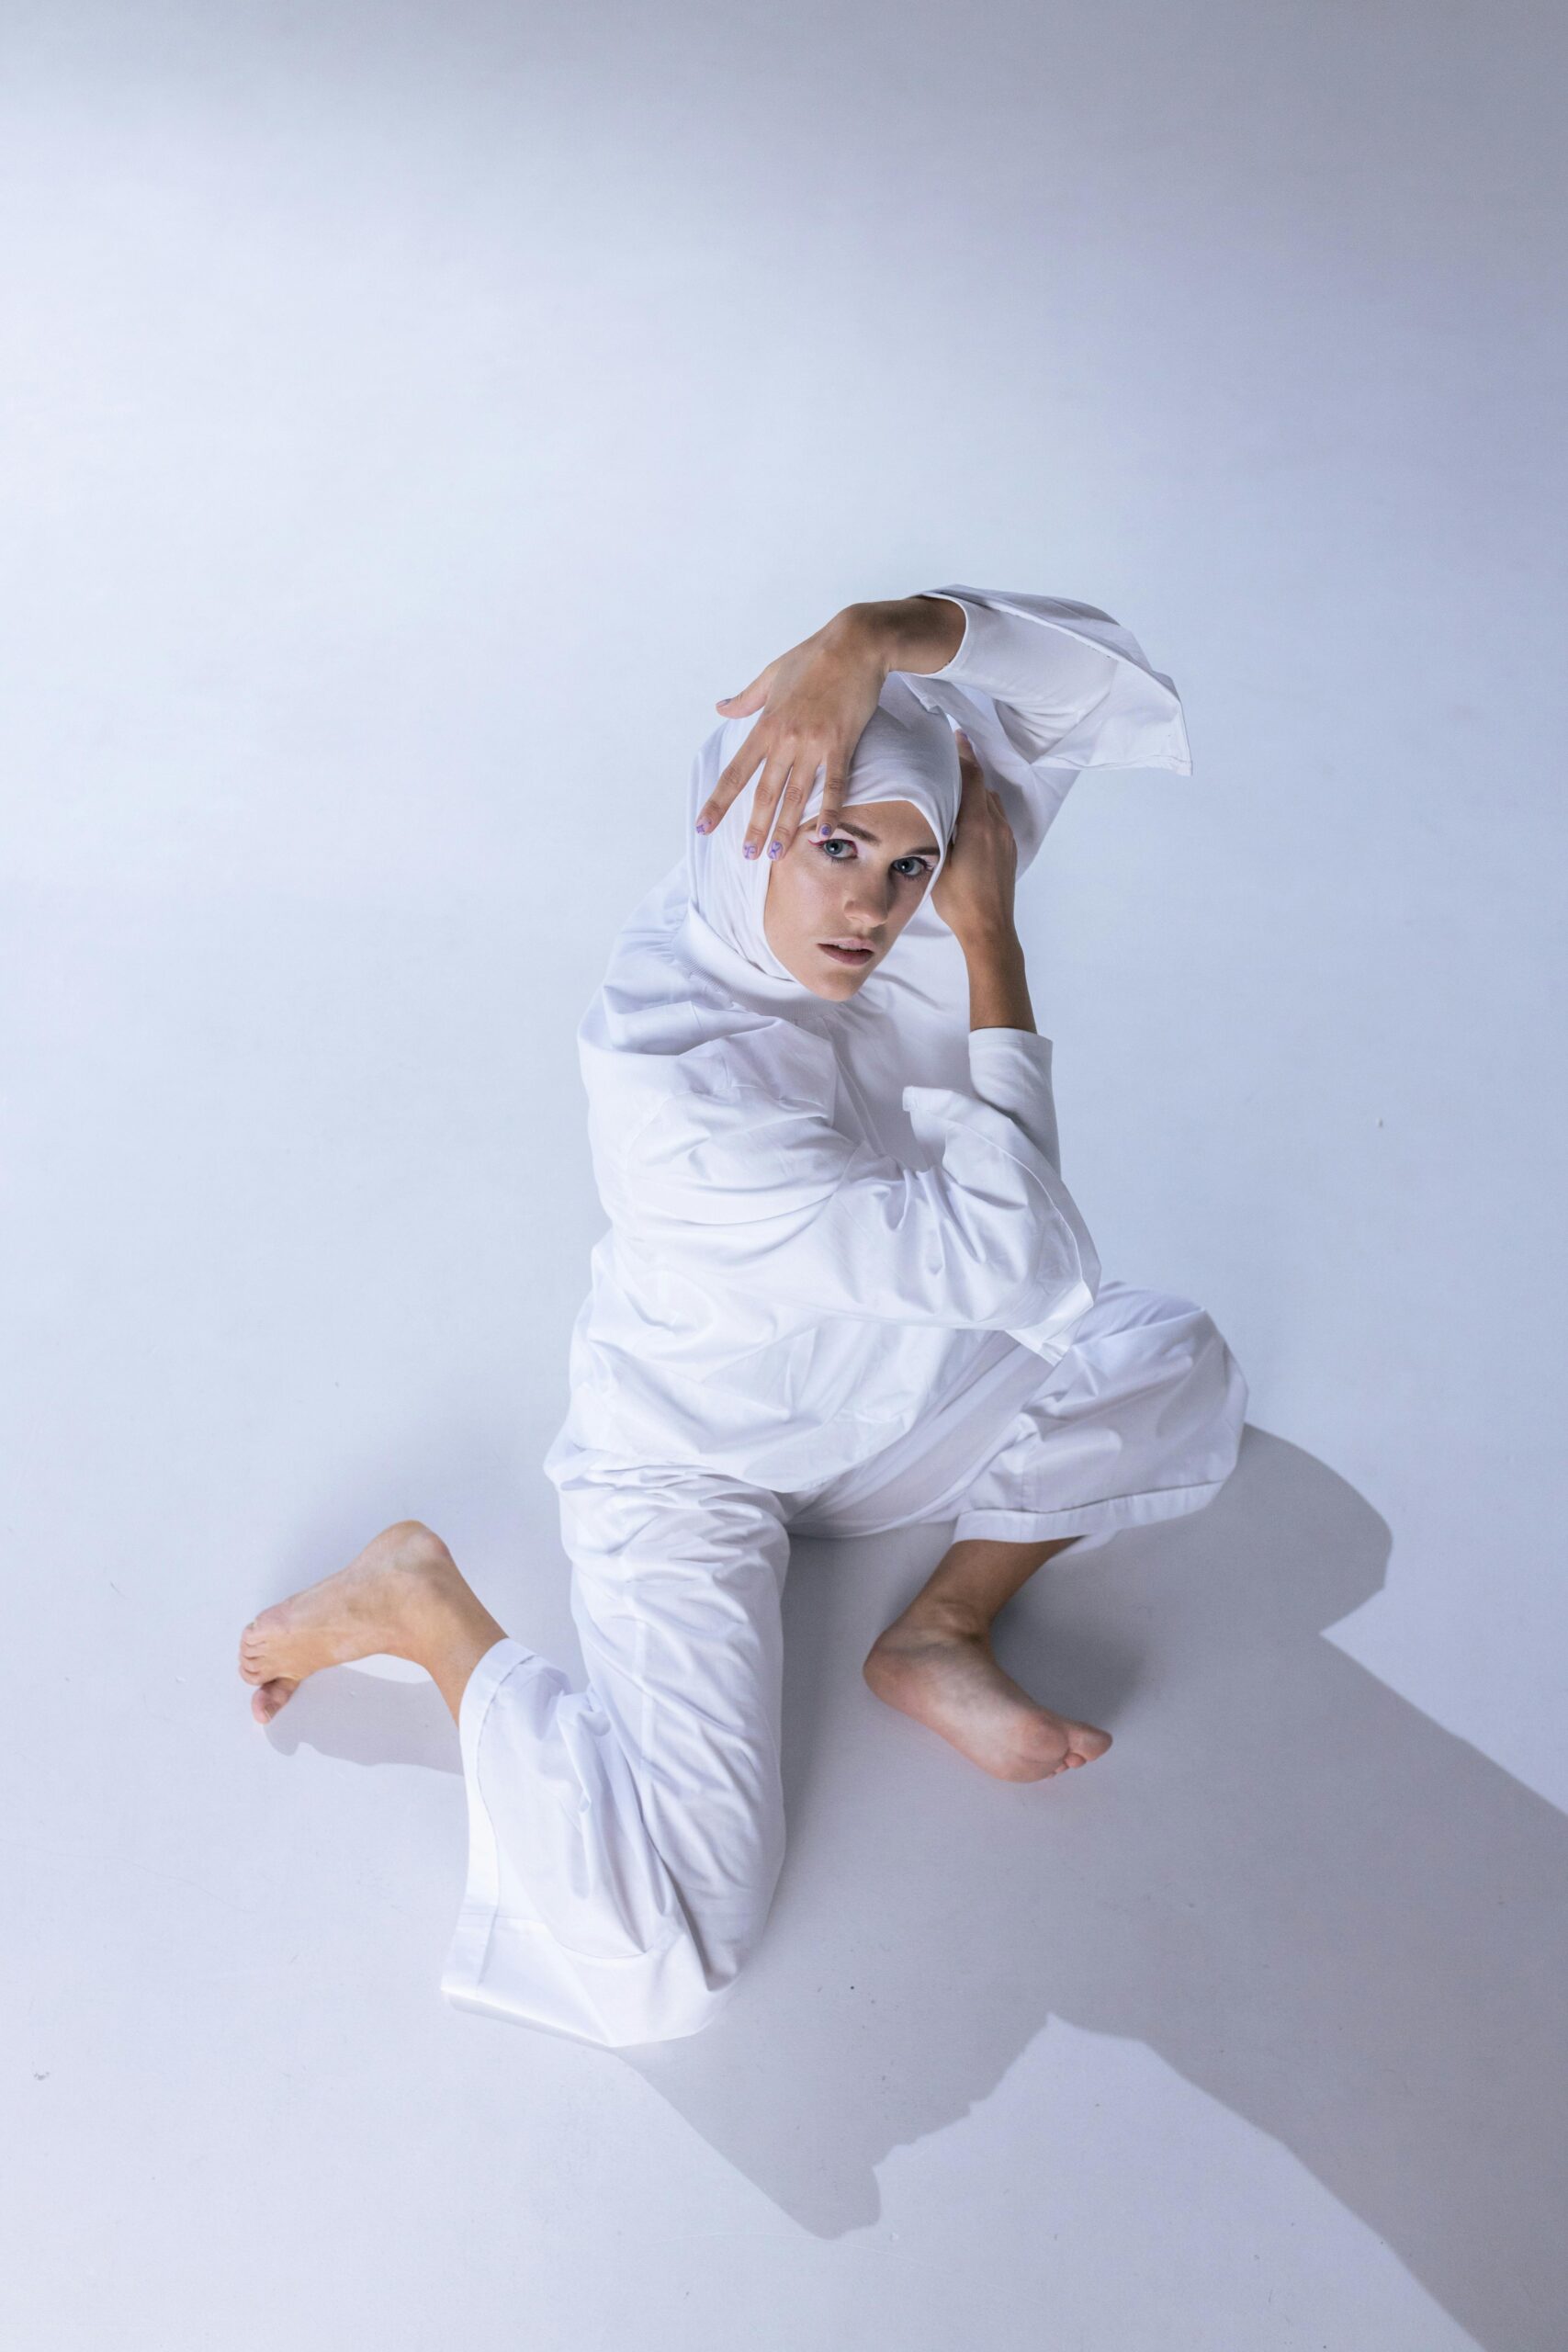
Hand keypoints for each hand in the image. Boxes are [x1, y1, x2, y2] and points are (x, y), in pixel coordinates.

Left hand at [696, 609, 890, 861]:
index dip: (719, 802)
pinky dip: (831, 809)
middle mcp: (786, 739)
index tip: (704, 825)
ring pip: (796, 795)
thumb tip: (720, 709)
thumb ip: (746, 698)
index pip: (736, 772)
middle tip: (746, 855)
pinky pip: (836, 784)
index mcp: (766, 724)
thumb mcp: (771, 674)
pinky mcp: (842, 744)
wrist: (855, 643)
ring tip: (777, 853)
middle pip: (765, 793)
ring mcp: (814, 743)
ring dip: (786, 827)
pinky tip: (826, 832)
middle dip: (754, 827)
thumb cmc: (813, 656)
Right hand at [931, 730, 1019, 947]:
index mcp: (978, 823)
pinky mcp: (1009, 851)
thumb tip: (937, 810)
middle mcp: (997, 825)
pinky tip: (968, 821)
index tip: (955, 735)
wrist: (990, 928)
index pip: (972, 777)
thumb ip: (942, 831)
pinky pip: (996, 820)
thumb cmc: (959, 899)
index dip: (963, 754)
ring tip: (955, 793)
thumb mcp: (941, 860)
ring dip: (976, 793)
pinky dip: (983, 811)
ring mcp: (1006, 838)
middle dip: (968, 772)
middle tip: (947, 762)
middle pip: (983, 786)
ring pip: (991, 804)